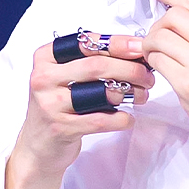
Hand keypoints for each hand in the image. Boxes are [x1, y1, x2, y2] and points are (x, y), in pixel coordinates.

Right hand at [0, 37, 153, 188]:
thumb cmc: (60, 105)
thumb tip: (134, 50)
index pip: (85, 43)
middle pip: (96, 66)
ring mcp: (50, 104)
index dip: (117, 43)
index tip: (140, 46)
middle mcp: (44, 78)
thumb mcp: (66, 76)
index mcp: (46, 57)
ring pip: (100, 92)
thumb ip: (92, 60)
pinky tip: (128, 119)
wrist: (40, 145)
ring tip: (142, 95)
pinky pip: (101, 120)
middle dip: (130, 69)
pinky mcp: (61, 128)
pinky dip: (122, 119)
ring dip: (129, 93)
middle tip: (148, 76)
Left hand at [138, 0, 188, 188]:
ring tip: (155, 58)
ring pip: (158, 38)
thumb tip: (185, 22)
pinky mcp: (188, 86)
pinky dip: (152, 65)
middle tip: (157, 42)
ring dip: (150, 47)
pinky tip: (159, 73)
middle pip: (171, 17)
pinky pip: (157, 62)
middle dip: (157, 26)